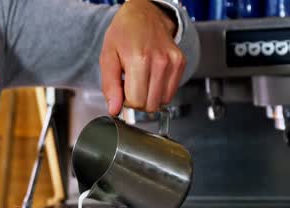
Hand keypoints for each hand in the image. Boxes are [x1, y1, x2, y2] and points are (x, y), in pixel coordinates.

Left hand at [100, 0, 185, 115]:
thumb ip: (110, 86)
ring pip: (162, 102)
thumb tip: (114, 110)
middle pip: (150, 105)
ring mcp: (173, 63)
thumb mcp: (108, 57)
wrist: (145, 14)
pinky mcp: (181, 64)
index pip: (136, 102)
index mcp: (139, 60)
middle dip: (137, 102)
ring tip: (141, 81)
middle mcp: (159, 62)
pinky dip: (160, 91)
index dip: (126, 102)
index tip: (122, 91)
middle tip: (131, 86)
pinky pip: (171, 93)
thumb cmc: (124, 33)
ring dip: (150, 98)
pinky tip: (151, 78)